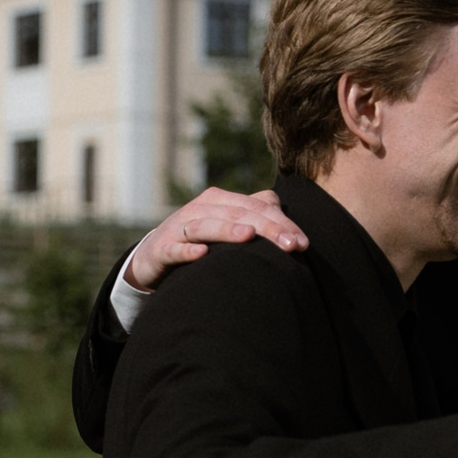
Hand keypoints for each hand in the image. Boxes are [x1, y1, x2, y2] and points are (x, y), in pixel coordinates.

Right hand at [124, 186, 307, 291]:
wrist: (153, 257)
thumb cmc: (200, 241)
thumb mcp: (226, 224)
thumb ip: (252, 212)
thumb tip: (279, 206)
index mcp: (221, 201)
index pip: (258, 206)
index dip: (282, 223)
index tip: (304, 243)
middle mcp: (201, 209)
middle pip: (239, 214)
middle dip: (267, 228)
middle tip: (292, 246)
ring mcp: (179, 228)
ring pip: (206, 226)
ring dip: (228, 231)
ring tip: (249, 237)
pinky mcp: (161, 250)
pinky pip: (175, 249)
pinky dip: (187, 251)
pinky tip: (202, 254)